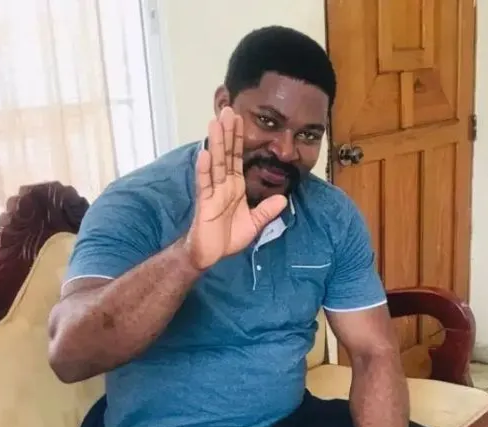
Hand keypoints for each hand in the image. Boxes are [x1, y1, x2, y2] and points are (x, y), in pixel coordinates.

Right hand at [184, 107, 287, 269]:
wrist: (210, 254)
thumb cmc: (228, 238)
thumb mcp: (254, 224)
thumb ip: (266, 211)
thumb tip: (283, 199)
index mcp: (235, 187)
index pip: (237, 158)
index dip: (239, 139)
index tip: (239, 119)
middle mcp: (223, 184)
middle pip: (226, 154)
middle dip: (227, 132)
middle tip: (227, 110)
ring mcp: (212, 191)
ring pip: (215, 163)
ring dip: (216, 143)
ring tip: (215, 123)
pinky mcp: (204, 202)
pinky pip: (204, 183)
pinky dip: (204, 169)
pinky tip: (205, 153)